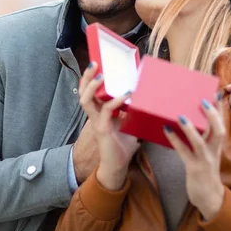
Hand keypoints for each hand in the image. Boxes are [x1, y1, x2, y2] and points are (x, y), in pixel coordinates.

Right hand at [77, 62, 138, 189]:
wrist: (118, 167)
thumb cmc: (123, 146)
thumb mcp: (129, 124)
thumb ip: (133, 113)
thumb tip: (147, 100)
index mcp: (99, 113)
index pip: (90, 92)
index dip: (90, 79)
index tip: (98, 65)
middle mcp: (95, 115)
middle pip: (83, 92)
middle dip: (86, 77)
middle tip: (94, 64)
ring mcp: (96, 122)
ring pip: (86, 100)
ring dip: (93, 86)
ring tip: (101, 75)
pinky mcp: (102, 130)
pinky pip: (106, 111)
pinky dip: (116, 101)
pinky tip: (126, 94)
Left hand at [163, 96, 225, 219]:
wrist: (210, 198)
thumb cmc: (205, 171)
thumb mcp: (209, 153)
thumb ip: (203, 138)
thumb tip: (188, 118)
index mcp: (217, 145)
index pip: (221, 123)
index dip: (219, 109)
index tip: (216, 94)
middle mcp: (214, 151)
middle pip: (218, 130)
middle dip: (212, 115)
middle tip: (203, 100)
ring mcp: (205, 160)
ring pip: (200, 142)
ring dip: (191, 128)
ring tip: (180, 115)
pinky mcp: (195, 169)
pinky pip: (184, 153)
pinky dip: (175, 141)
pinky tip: (166, 130)